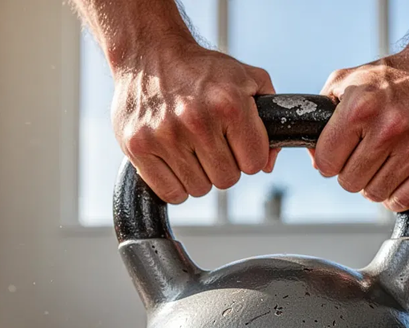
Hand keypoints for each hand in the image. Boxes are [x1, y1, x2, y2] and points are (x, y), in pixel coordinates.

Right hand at [111, 41, 278, 202]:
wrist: (149, 54)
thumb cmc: (202, 71)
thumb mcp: (247, 80)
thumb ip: (271, 119)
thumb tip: (267, 165)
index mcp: (229, 105)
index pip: (254, 164)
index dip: (249, 156)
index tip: (236, 142)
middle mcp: (197, 120)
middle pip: (227, 180)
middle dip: (223, 165)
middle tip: (210, 143)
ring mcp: (164, 136)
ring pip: (199, 189)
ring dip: (198, 174)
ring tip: (189, 147)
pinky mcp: (138, 147)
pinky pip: (171, 193)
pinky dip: (175, 184)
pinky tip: (173, 159)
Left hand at [313, 46, 408, 211]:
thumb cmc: (392, 78)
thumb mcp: (346, 83)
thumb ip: (322, 120)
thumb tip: (317, 162)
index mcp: (361, 107)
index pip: (327, 163)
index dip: (331, 160)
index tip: (343, 151)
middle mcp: (391, 126)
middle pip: (350, 183)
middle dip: (355, 171)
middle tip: (369, 154)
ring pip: (376, 194)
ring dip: (377, 183)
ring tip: (388, 160)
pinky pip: (406, 201)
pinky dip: (399, 195)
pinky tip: (402, 174)